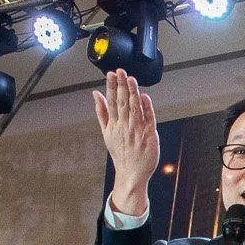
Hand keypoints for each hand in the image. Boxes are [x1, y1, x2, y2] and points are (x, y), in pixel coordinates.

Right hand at [93, 70, 158, 217]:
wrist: (131, 173)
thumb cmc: (120, 153)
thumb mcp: (106, 132)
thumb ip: (101, 112)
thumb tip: (95, 94)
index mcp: (113, 125)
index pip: (111, 101)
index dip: (111, 86)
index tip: (110, 74)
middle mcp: (124, 126)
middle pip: (122, 102)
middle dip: (121, 85)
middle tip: (120, 71)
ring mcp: (137, 131)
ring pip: (134, 108)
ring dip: (133, 92)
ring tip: (131, 79)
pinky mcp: (149, 135)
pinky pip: (148, 118)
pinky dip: (147, 107)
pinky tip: (145, 96)